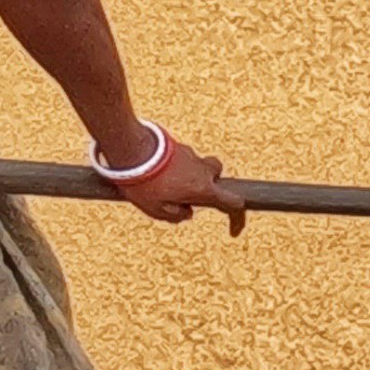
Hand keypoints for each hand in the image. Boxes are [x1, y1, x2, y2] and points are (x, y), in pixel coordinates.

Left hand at [101, 129, 249, 234]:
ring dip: (190, 173)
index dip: (237, 215)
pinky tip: (157, 171)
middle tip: (191, 192)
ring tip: (167, 182)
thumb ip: (175, 215)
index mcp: (202, 189)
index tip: (234, 225)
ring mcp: (191, 154)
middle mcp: (202, 170)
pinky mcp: (178, 145)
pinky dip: (175, 165)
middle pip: (217, 173)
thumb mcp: (157, 210)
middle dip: (209, 183)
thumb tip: (187, 213)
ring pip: (199, 164)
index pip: (232, 201)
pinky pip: (183, 157)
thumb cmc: (145, 183)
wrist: (132, 150)